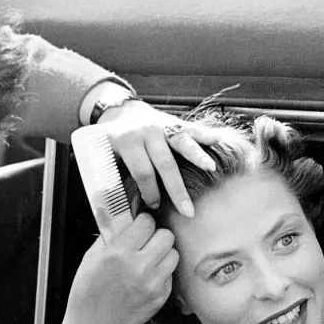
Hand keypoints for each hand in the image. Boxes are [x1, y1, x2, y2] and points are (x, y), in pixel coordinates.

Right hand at [53, 210, 178, 323]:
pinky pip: (170, 274)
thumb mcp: (91, 258)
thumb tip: (125, 217)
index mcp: (119, 253)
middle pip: (166, 235)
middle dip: (156, 236)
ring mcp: (154, 283)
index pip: (147, 222)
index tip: (139, 227)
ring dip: (162, 253)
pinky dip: (162, 272)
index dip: (142, 222)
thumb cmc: (88, 294)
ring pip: (173, 254)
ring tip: (148, 260)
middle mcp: (140, 266)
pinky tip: (147, 278)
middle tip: (145, 243)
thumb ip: (111, 236)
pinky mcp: (162, 296)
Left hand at [96, 99, 219, 216]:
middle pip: (165, 163)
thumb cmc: (115, 142)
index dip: (149, 191)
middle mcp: (147, 132)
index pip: (142, 171)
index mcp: (128, 141)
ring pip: (181, 142)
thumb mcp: (105, 155)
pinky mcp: (175, 122)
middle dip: (177, 189)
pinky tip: (218, 140)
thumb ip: (111, 176)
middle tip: (188, 212)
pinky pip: (192, 128)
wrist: (123, 112)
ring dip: (197, 156)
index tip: (155, 205)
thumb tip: (118, 207)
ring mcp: (163, 126)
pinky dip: (206, 135)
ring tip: (210, 168)